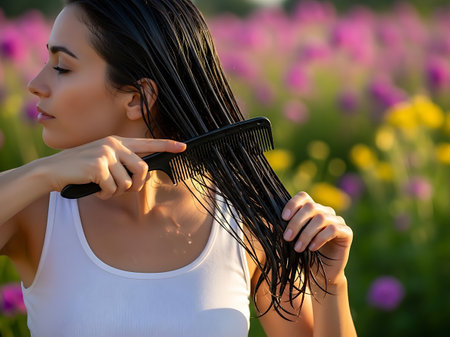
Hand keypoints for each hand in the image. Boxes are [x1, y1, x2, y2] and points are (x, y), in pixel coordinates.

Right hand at [40, 136, 185, 198]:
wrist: (52, 171)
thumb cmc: (80, 169)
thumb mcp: (103, 160)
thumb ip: (121, 163)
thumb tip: (140, 175)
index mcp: (117, 142)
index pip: (147, 143)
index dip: (166, 146)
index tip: (182, 147)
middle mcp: (113, 144)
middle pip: (142, 169)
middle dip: (136, 184)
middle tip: (123, 188)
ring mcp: (105, 154)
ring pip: (126, 183)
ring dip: (115, 191)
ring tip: (101, 185)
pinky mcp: (98, 166)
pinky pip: (112, 189)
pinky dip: (103, 193)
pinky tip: (93, 188)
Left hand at [282, 192, 352, 285]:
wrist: (319, 276)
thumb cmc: (301, 256)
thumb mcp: (290, 241)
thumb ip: (284, 228)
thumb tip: (270, 220)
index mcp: (311, 210)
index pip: (303, 197)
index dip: (293, 204)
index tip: (283, 218)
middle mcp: (325, 212)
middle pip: (311, 207)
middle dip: (296, 222)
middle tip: (286, 238)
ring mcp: (337, 221)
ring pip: (321, 218)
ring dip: (306, 234)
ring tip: (297, 248)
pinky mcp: (346, 233)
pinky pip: (333, 229)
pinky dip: (320, 238)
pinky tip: (312, 249)